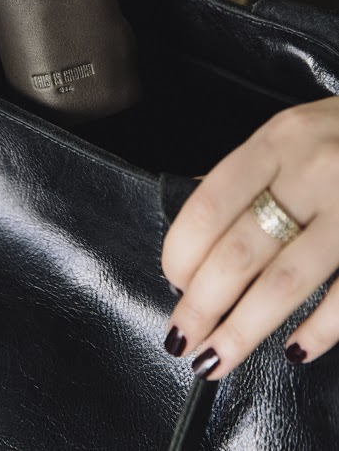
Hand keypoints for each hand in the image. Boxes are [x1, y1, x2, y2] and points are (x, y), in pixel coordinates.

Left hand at [161, 96, 338, 379]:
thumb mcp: (291, 133)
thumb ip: (246, 172)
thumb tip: (192, 219)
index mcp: (276, 141)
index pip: (209, 205)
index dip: (181, 253)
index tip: (171, 282)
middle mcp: (312, 171)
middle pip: (240, 250)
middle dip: (202, 304)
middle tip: (182, 336)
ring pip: (286, 281)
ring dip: (243, 329)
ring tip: (215, 357)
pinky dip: (321, 329)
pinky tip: (296, 349)